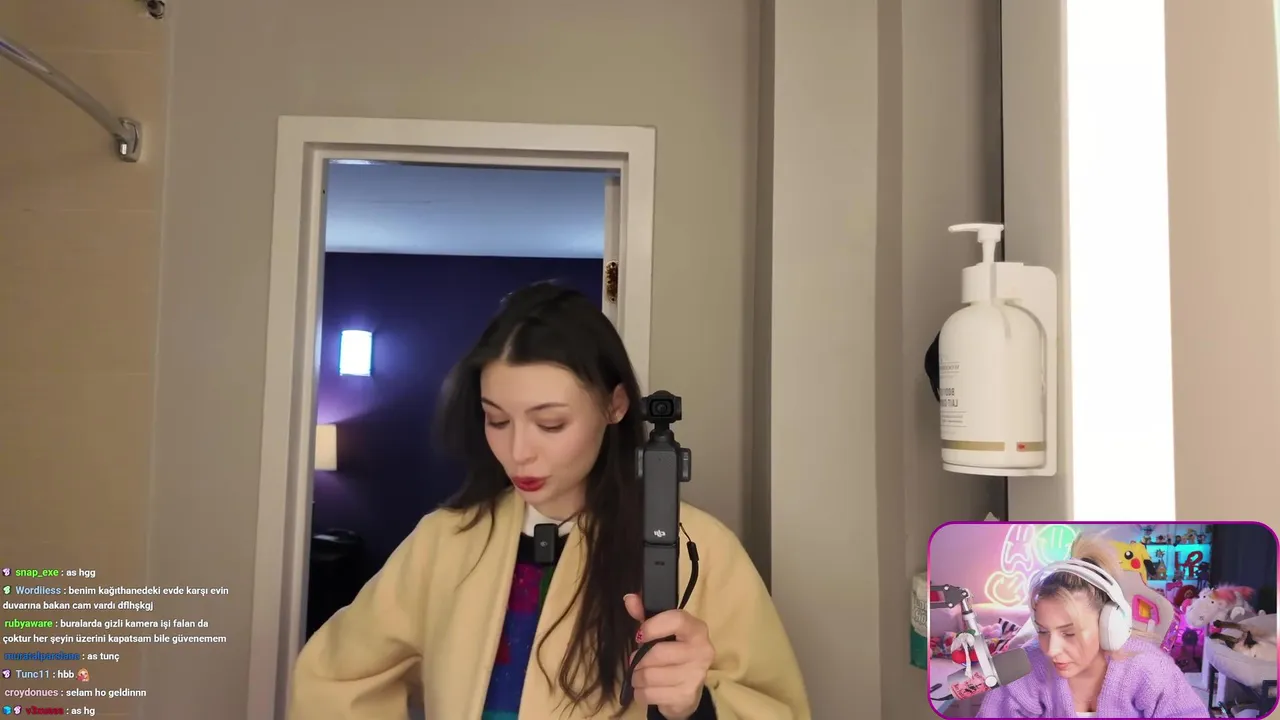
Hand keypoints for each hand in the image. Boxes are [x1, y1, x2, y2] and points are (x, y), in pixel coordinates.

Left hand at [623, 593, 714, 719]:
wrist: (687, 691)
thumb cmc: (672, 655)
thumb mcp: (660, 633)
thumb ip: (644, 615)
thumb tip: (629, 599)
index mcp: (696, 629)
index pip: (677, 620)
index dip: (653, 626)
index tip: (639, 635)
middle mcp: (702, 651)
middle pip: (657, 653)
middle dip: (638, 659)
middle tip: (637, 661)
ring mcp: (695, 675)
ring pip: (649, 675)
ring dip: (637, 677)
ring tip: (641, 676)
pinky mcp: (686, 696)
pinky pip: (649, 694)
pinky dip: (640, 693)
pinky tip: (647, 689)